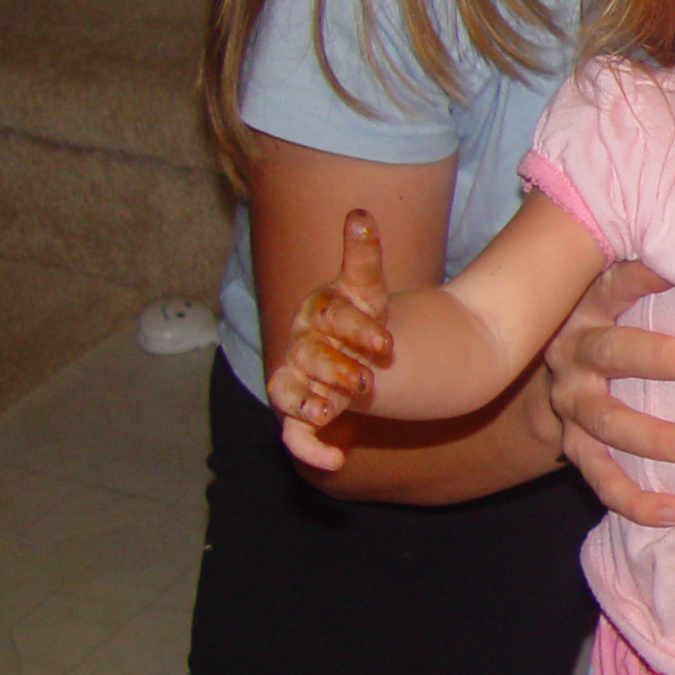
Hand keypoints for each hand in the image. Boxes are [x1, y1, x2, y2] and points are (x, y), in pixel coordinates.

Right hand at [269, 209, 393, 470]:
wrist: (369, 355)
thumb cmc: (365, 316)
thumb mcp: (368, 289)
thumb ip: (363, 257)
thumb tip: (359, 215)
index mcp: (317, 311)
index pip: (327, 316)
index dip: (354, 329)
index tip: (387, 343)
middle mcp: (302, 345)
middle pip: (306, 356)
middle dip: (334, 367)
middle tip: (367, 381)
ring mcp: (300, 380)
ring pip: (288, 393)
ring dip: (309, 402)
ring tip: (333, 411)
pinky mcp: (306, 413)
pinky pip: (294, 433)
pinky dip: (308, 447)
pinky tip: (335, 459)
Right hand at [543, 260, 674, 526]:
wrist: (532, 371)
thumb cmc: (612, 323)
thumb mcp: (621, 294)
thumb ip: (656, 278)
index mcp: (588, 306)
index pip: (613, 284)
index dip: (641, 277)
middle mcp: (573, 351)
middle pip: (611, 353)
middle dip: (657, 358)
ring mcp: (571, 403)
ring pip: (606, 421)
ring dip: (653, 437)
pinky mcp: (572, 446)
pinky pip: (601, 477)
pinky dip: (635, 499)